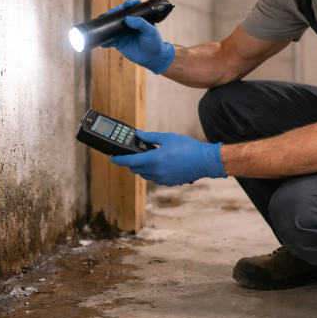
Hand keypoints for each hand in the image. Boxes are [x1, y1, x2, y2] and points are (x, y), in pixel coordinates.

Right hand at [101, 0, 174, 74]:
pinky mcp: (118, 42)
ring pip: (112, 25)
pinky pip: (109, 40)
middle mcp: (130, 23)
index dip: (130, 3)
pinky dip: (105, 40)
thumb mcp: (150, 32)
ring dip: (106, 23)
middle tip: (111, 13)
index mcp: (139, 18)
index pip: (134, 6)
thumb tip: (128, 18)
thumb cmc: (154, 43)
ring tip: (102, 22)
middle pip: (120, 14)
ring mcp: (123, 32)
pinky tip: (102, 40)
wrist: (152, 58)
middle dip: (114, 11)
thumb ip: (141, 24)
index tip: (126, 5)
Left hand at [110, 130, 225, 186]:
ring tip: (150, 159)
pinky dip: (153, 173)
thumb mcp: (168, 138)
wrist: (203, 161)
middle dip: (132, 163)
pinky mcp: (169, 183)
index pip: (130, 162)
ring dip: (143, 168)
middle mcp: (156, 171)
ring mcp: (162, 179)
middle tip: (134, 155)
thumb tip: (139, 134)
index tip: (112, 158)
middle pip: (136, 170)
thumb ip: (151, 137)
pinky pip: (156, 179)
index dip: (119, 160)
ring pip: (146, 175)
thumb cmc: (188, 148)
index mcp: (153, 160)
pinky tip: (161, 165)